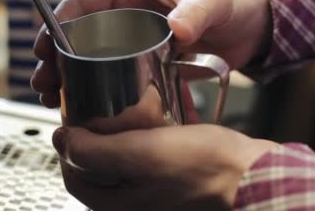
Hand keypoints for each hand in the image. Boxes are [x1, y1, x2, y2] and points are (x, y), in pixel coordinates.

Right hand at [32, 0, 271, 107]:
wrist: (249, 28)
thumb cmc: (228, 4)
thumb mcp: (211, 3)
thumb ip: (195, 12)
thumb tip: (179, 28)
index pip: (81, 4)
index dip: (56, 26)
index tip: (44, 49)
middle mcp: (122, 12)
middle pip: (76, 35)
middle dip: (54, 58)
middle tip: (44, 83)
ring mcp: (128, 37)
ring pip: (86, 56)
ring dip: (67, 75)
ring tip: (54, 98)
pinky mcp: (138, 58)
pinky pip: (107, 71)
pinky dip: (91, 86)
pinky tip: (81, 104)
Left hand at [53, 125, 277, 209]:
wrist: (253, 175)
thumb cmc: (202, 168)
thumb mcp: (138, 155)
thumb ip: (93, 152)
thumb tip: (61, 142)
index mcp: (115, 205)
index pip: (73, 174)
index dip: (68, 145)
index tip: (74, 120)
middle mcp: (130, 204)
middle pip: (94, 168)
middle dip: (92, 138)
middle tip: (96, 113)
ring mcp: (151, 194)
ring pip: (119, 162)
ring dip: (116, 136)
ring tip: (120, 114)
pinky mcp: (170, 182)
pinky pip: (144, 159)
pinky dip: (141, 139)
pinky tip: (148, 122)